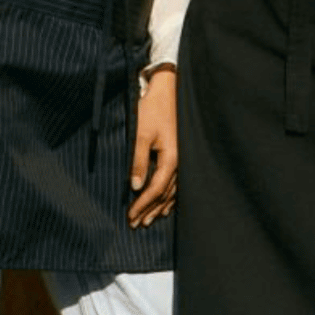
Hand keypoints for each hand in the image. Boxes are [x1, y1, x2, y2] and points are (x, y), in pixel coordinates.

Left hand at [128, 67, 178, 227]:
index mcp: (172, 158)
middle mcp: (181, 162)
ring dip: (161, 206)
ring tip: (150, 219)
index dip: (142, 205)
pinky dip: (170, 196)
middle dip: (150, 210)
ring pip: (173, 191)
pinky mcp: (182, 153)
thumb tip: (135, 186)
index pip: (155, 190)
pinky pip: (178, 182)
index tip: (130, 217)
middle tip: (136, 225)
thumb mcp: (141, 134)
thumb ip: (138, 160)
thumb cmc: (152, 110)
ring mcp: (184, 159)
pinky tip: (166, 203)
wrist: (169, 90)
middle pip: (166, 195)